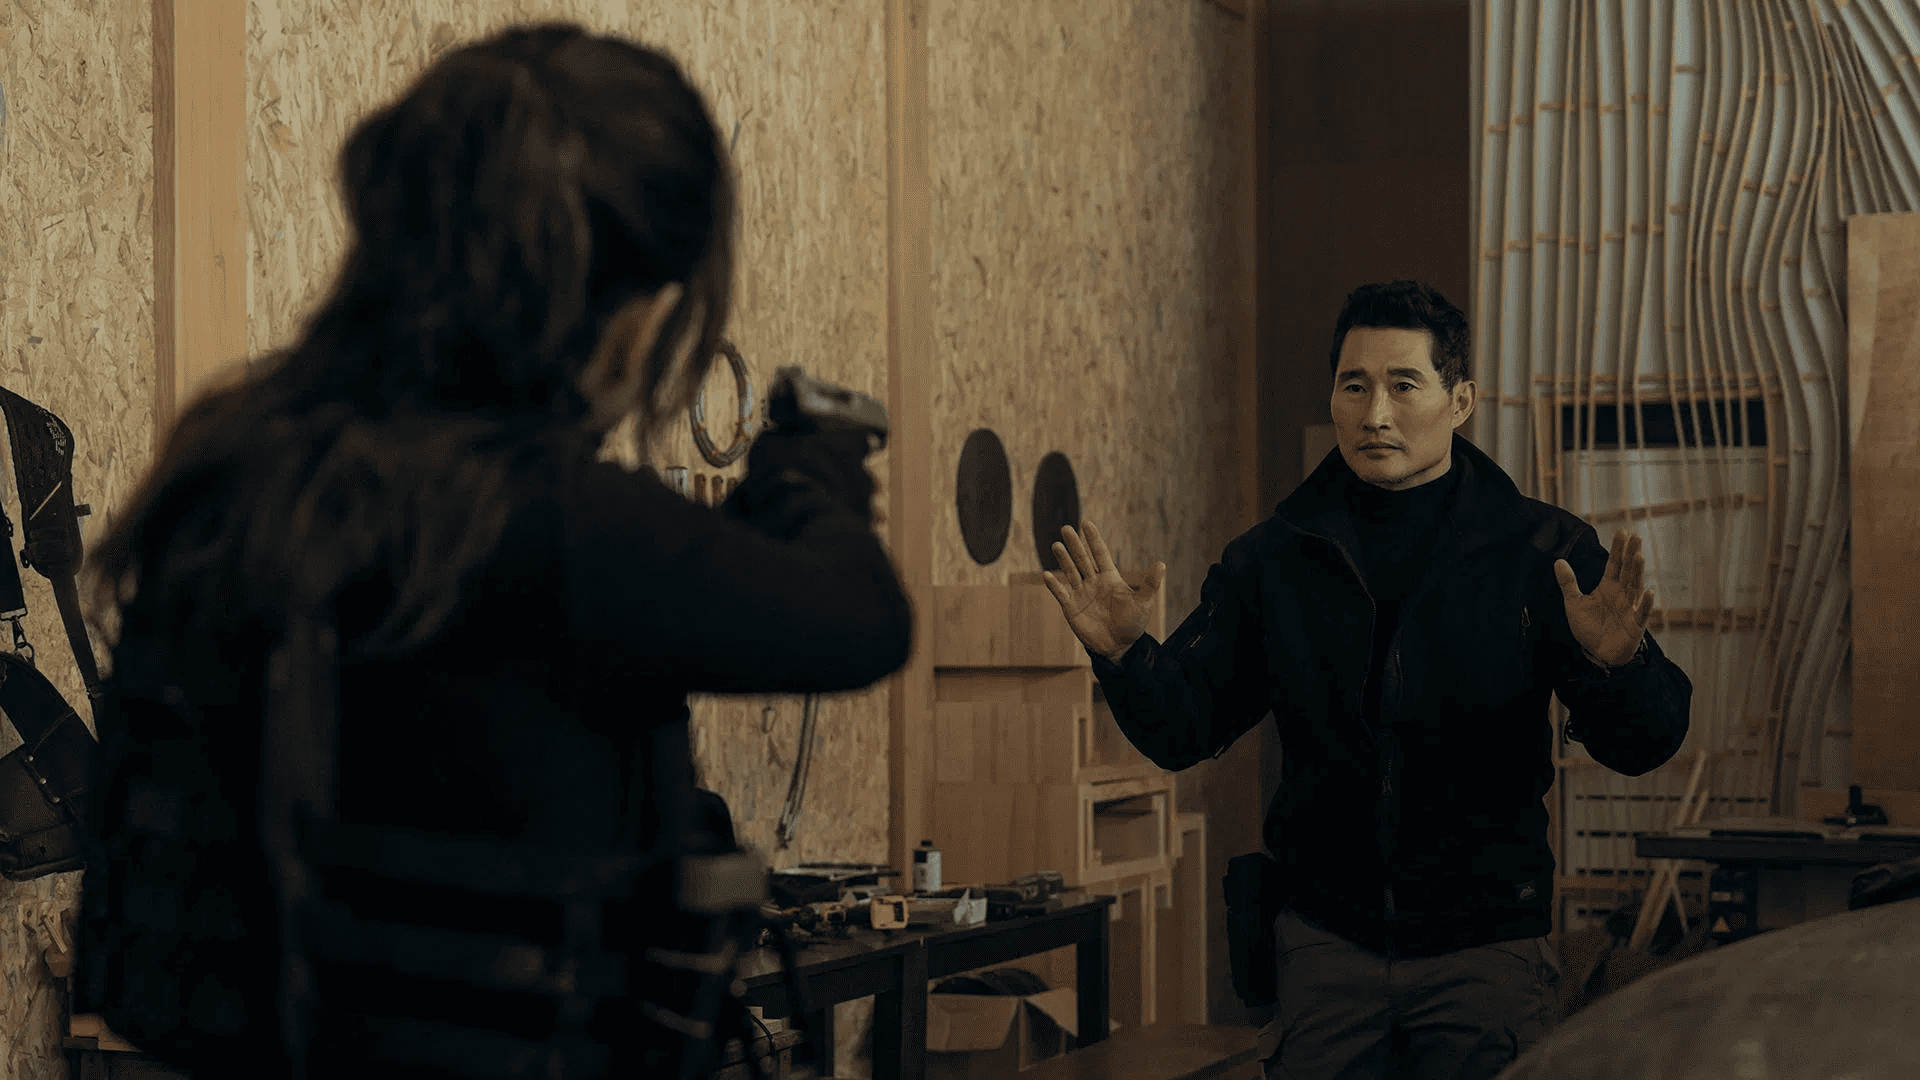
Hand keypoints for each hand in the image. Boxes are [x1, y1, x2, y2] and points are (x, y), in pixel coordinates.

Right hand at [1041, 521, 1166, 662]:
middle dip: (1075, 544)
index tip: (1086, 524)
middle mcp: (1094, 582)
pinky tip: (1047, 575)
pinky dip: (1054, 585)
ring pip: (1070, 572)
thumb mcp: (1143, 603)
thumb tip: (1161, 564)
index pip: (1100, 554)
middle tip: (1066, 528)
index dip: (1093, 539)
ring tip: (1056, 545)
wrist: (1118, 646)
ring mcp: (1081, 594)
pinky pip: (1061, 594)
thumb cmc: (1132, 623)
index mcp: (1110, 577)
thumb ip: (1150, 584)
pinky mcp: (1071, 608)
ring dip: (1063, 559)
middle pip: (1083, 559)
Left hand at [1554, 529, 1655, 667]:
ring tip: (1639, 556)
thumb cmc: (1589, 628)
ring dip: (1638, 572)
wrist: (1598, 653)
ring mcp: (1630, 608)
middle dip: (1630, 554)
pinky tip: (1648, 592)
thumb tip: (1558, 561)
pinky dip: (1644, 603)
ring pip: (1635, 587)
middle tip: (1635, 536)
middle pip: (1627, 571)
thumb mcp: (1574, 604)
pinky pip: (1641, 613)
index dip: (1618, 549)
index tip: (1622, 531)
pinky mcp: (1635, 625)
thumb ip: (1568, 583)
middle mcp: (1621, 594)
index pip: (1614, 564)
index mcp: (1608, 587)